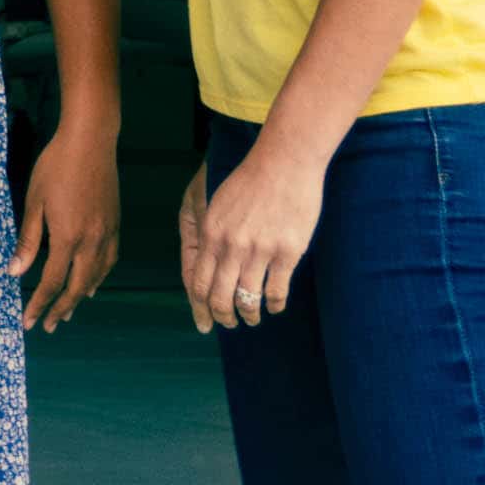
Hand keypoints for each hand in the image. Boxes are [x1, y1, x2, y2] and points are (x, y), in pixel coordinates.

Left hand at [11, 114, 118, 332]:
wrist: (91, 140)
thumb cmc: (56, 166)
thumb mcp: (33, 201)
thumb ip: (28, 240)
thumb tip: (15, 272)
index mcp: (68, 237)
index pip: (52, 283)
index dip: (38, 305)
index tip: (28, 322)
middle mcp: (91, 240)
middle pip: (76, 287)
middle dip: (60, 309)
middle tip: (48, 326)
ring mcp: (107, 232)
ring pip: (96, 276)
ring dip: (80, 297)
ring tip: (67, 311)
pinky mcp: (115, 223)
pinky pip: (110, 260)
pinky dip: (99, 277)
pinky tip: (91, 282)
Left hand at [180, 136, 331, 332]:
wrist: (286, 160)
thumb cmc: (252, 179)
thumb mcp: (218, 204)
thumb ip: (211, 234)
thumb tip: (208, 263)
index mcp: (211, 233)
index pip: (198, 283)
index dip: (200, 308)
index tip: (205, 323)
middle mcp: (232, 246)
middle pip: (220, 297)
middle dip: (223, 317)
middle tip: (230, 323)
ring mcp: (259, 250)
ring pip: (247, 299)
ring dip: (249, 315)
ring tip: (253, 318)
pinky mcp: (286, 252)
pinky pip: (276, 291)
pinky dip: (274, 305)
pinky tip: (275, 306)